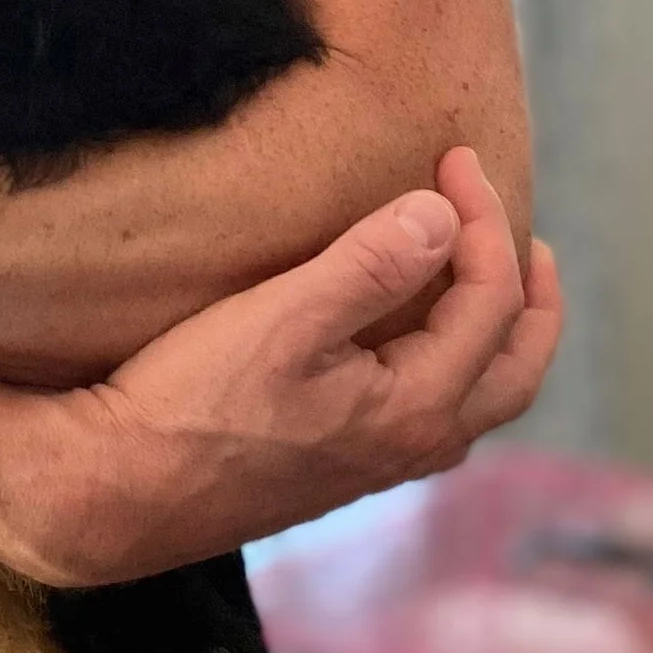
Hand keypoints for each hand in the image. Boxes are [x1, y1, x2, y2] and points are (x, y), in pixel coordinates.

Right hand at [34, 148, 560, 584]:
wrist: (120, 493)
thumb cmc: (195, 402)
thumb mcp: (284, 318)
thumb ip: (370, 265)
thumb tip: (443, 217)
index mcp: (417, 408)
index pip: (490, 302)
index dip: (483, 220)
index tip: (452, 158)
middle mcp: (414, 447)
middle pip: (514, 371)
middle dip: (531, 299)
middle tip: (524, 237)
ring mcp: (378, 466)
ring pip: (477, 401)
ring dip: (497, 338)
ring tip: (481, 282)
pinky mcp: (340, 470)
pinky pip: (432, 414)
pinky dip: (452, 365)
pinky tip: (408, 344)